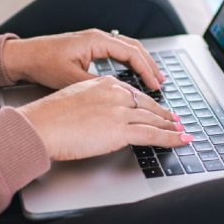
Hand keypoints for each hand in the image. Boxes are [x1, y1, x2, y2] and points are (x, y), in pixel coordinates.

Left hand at [2, 29, 164, 90]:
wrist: (23, 56)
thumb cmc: (42, 63)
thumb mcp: (70, 78)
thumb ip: (95, 85)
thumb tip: (116, 95)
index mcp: (96, 41)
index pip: (131, 53)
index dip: (146, 70)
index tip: (155, 85)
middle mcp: (98, 37)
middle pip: (134, 47)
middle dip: (150, 64)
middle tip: (162, 82)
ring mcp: (93, 41)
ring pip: (126, 48)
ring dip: (141, 62)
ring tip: (153, 78)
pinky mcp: (88, 47)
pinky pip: (117, 51)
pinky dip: (129, 61)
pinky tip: (132, 73)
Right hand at [17, 76, 191, 160]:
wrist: (40, 125)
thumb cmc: (48, 117)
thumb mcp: (74, 99)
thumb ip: (92, 104)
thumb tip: (98, 115)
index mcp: (103, 83)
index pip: (133, 93)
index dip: (148, 103)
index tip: (156, 109)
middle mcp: (115, 93)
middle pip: (147, 105)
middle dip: (164, 115)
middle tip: (175, 121)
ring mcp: (120, 111)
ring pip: (154, 119)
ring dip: (171, 128)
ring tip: (182, 132)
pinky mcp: (122, 130)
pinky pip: (153, 135)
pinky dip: (172, 138)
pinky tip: (182, 140)